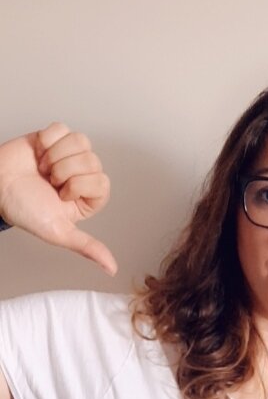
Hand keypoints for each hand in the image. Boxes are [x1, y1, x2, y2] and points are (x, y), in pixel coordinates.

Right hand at [0, 123, 115, 273]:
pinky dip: (47, 141)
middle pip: (92, 160)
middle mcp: (83, 175)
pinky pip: (62, 129)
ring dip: (56, 155)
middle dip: (64, 171)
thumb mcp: (59, 233)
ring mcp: (70, 155)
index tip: (60, 194)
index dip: (78, 186)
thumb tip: (111, 268)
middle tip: (48, 181)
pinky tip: (39, 153)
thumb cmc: (26, 210)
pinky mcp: (55, 138)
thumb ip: (87, 247)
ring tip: (43, 168)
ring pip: (80, 142)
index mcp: (89, 197)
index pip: (101, 181)